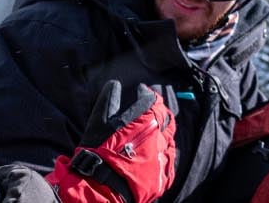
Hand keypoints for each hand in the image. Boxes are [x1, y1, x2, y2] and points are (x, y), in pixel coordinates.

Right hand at [44, 81, 176, 202]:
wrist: (105, 185)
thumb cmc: (101, 150)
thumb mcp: (99, 120)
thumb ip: (109, 99)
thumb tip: (114, 85)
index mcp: (147, 120)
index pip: (153, 100)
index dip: (146, 93)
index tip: (141, 91)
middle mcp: (161, 136)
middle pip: (167, 118)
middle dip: (158, 111)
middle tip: (149, 111)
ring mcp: (164, 156)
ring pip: (169, 138)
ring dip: (161, 132)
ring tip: (150, 133)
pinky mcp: (165, 174)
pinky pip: (168, 158)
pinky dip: (161, 152)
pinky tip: (151, 153)